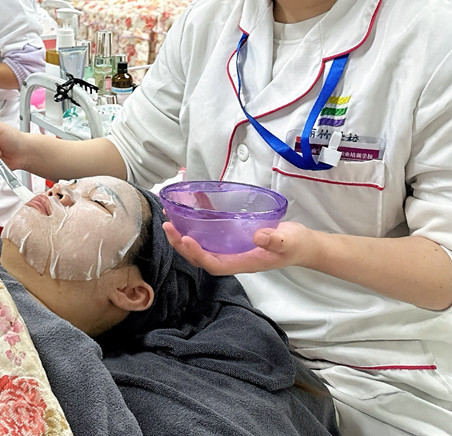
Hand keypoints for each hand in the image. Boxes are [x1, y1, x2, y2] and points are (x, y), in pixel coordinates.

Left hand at [162, 220, 317, 274]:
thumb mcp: (289, 241)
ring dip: (183, 233)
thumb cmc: (295, 245)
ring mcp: (230, 247)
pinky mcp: (231, 236)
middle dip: (181, 244)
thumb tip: (258, 235)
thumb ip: (275, 239)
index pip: (214, 264)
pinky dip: (197, 220)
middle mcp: (232, 257)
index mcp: (243, 262)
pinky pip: (210, 231)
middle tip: (168, 226)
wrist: (302, 244)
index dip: (197, 255)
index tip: (186, 239)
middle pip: (200, 256)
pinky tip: (190, 204)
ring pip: (201, 245)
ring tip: (170, 217)